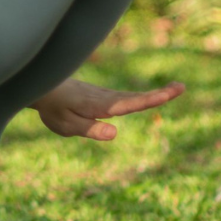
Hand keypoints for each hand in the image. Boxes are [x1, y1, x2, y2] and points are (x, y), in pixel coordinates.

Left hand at [31, 77, 184, 141]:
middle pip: (134, 97)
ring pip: (130, 95)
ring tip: (174, 90)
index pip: (128, 104)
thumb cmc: (52, 109)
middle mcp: (103, 97)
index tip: (169, 93)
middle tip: (181, 87)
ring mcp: (102, 94)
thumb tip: (115, 133)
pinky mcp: (99, 95)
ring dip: (152, 94)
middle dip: (159, 93)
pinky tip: (148, 97)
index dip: (150, 99)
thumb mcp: (66, 126)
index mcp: (98, 105)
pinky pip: (123, 96)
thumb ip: (90, 129)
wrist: (39, 87)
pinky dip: (139, 96)